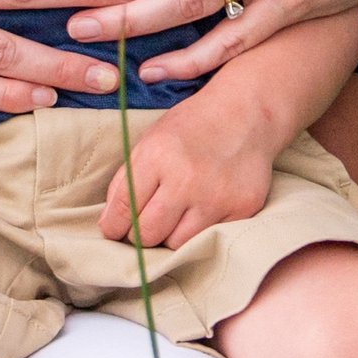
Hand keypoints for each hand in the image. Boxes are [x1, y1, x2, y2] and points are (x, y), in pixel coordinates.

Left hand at [99, 95, 279, 250]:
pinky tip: (201, 211)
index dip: (113, 227)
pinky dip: (199, 231)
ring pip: (177, 244)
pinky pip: (208, 238)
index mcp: (157, 156)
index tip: (114, 230)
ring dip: (170, 235)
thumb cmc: (191, 126)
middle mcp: (186, 179)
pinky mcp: (242, 208)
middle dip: (139, 235)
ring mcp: (216, 197)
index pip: (123, 210)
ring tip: (174, 217)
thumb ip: (127, 179)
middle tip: (144, 225)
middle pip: (148, 235)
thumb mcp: (151, 140)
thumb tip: (110, 222)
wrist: (246, 113)